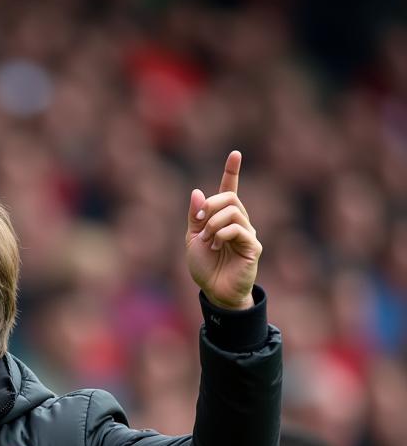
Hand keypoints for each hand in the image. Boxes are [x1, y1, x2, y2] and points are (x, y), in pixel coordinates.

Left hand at [186, 150, 260, 309]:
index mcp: (224, 219)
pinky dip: (222, 233)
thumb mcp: (192, 240)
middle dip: (210, 205)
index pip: (230, 190)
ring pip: (233, 211)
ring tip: (208, 241)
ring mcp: (248, 233)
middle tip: (199, 221)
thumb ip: (195, 217)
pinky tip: (217, 246)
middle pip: (229, 197)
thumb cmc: (205, 268)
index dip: (232, 171)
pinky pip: (238, 228)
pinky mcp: (253, 246)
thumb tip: (197, 191)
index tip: (235, 154)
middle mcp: (239, 222)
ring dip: (213, 224)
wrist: (214, 292)